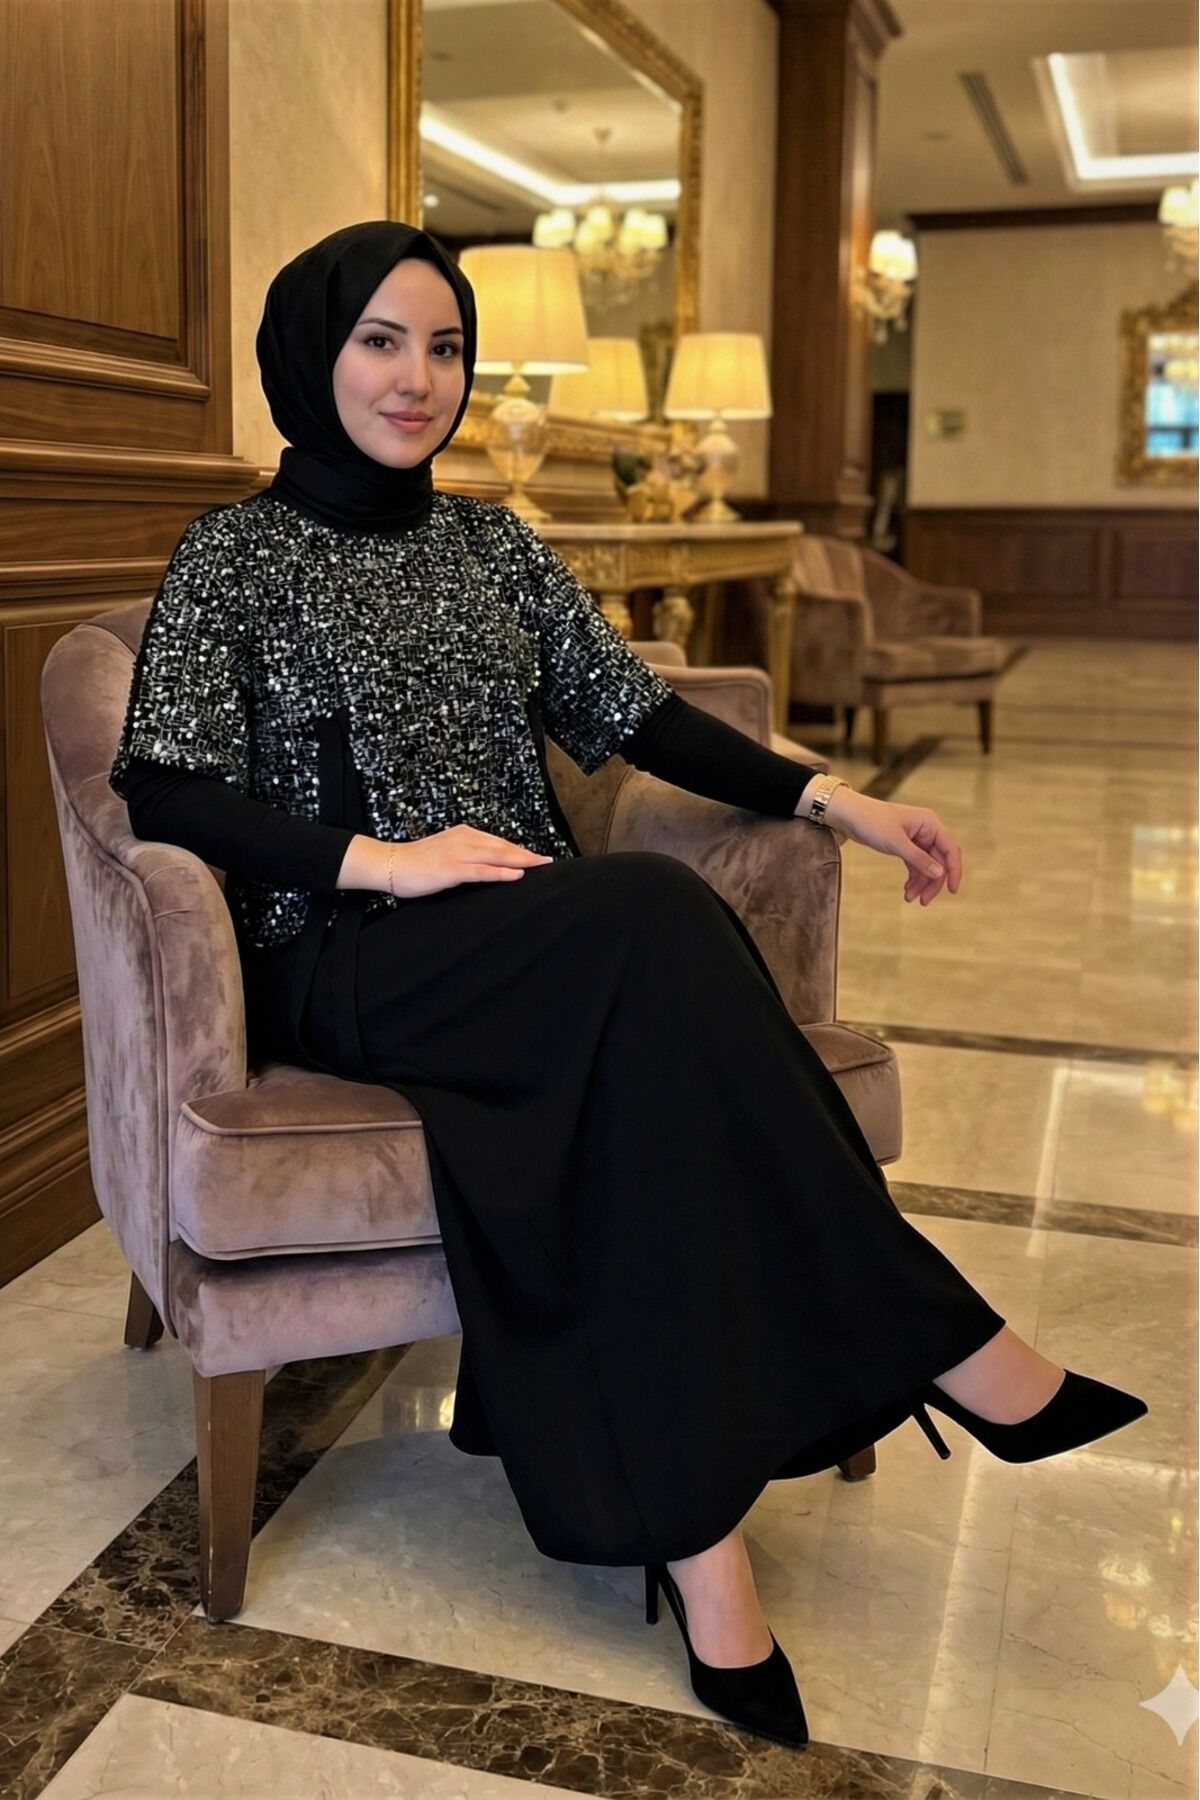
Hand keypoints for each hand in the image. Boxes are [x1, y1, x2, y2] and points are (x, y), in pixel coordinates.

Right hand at [386, 825, 554, 897]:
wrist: (391, 864)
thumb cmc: (417, 862)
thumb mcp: (446, 852)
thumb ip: (466, 855)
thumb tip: (487, 865)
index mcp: (464, 833)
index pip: (498, 842)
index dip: (520, 850)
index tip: (537, 857)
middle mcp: (464, 839)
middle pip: (503, 847)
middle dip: (527, 855)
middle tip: (549, 862)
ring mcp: (459, 853)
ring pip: (497, 856)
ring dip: (522, 861)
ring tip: (541, 866)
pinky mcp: (452, 869)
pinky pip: (483, 871)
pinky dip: (502, 873)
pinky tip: (517, 875)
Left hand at [824, 789, 961, 905]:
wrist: (848, 815)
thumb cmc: (871, 822)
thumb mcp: (896, 843)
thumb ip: (919, 859)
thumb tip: (940, 873)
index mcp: (930, 823)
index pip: (950, 849)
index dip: (954, 871)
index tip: (952, 891)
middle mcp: (927, 830)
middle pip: (939, 861)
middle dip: (932, 882)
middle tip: (924, 902)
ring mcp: (917, 838)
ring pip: (927, 866)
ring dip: (921, 883)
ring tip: (909, 898)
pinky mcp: (906, 845)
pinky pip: (915, 865)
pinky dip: (913, 878)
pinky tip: (907, 890)